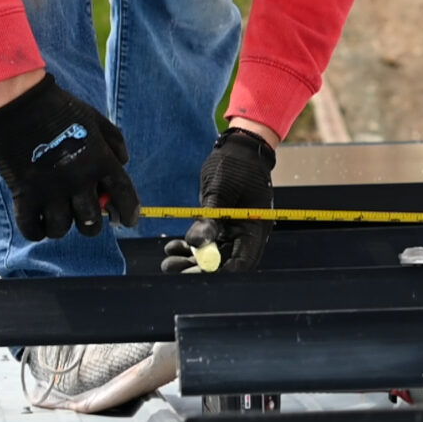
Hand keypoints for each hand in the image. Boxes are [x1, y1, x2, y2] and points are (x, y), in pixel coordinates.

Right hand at [0, 75, 139, 240]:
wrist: (21, 101)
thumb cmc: (60, 108)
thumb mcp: (96, 119)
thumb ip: (114, 142)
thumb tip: (123, 165)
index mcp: (100, 160)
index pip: (124, 197)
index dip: (130, 214)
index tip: (128, 221)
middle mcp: (78, 179)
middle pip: (92, 223)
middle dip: (92, 224)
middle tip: (85, 217)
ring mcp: (50, 189)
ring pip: (61, 229)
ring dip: (62, 226)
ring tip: (58, 215)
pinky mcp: (24, 193)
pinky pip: (31, 228)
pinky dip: (36, 231)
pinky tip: (39, 220)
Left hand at [162, 128, 276, 273]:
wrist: (239, 148)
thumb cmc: (235, 165)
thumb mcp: (220, 191)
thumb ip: (209, 218)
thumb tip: (194, 243)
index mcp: (255, 228)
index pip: (241, 263)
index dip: (218, 272)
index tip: (193, 273)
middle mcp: (246, 234)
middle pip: (224, 263)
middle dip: (197, 269)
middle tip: (172, 269)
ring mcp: (234, 230)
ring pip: (212, 255)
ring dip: (190, 260)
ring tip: (167, 262)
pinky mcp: (222, 224)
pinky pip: (206, 242)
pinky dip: (190, 246)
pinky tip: (172, 246)